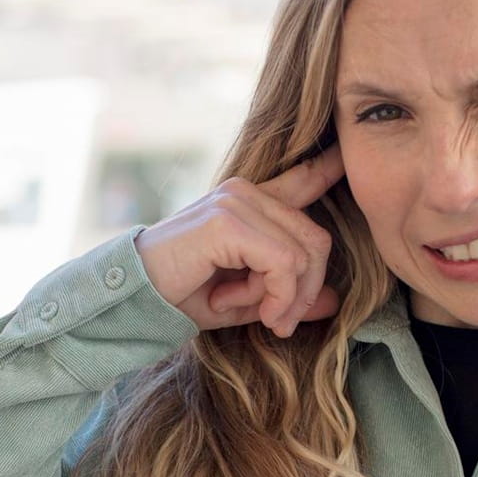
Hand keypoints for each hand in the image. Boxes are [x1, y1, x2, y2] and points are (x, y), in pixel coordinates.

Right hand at [132, 143, 346, 336]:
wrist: (132, 298)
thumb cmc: (182, 295)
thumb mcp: (247, 299)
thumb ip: (288, 295)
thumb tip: (333, 302)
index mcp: (250, 203)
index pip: (302, 178)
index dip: (327, 168)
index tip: (344, 156)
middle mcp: (246, 192)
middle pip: (316, 239)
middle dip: (303, 291)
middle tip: (276, 321)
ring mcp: (237, 202)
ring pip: (303, 254)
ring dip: (282, 298)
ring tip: (247, 311)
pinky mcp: (228, 221)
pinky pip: (282, 263)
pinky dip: (271, 295)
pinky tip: (232, 304)